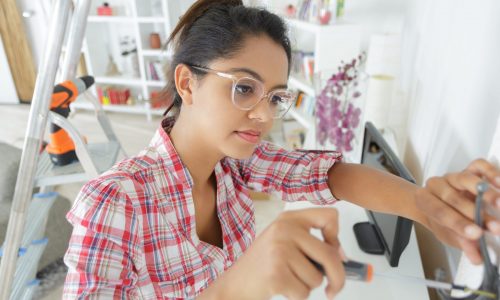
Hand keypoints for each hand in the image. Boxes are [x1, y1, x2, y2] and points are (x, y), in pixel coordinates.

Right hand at [203, 208, 345, 299]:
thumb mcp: (283, 241)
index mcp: (288, 219)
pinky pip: (304, 292)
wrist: (234, 284)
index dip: (337, 237)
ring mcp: (279, 251)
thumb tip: (342, 256)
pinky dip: (297, 296)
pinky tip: (281, 288)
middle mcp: (284, 230)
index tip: (334, 252)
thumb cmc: (261, 265)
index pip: (329, 216)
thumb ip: (310, 243)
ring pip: (317, 277)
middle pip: (330, 255)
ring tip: (287, 279)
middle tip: (333, 288)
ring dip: (307, 286)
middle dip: (337, 277)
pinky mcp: (276, 274)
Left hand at [414, 159, 499, 263]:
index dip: (458, 224)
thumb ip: (462, 244)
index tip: (476, 234)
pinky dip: (491, 173)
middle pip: (453, 197)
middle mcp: (437, 185)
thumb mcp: (447, 234)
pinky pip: (479, 166)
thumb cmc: (441, 220)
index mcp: (424, 200)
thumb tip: (477, 257)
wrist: (437, 204)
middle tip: (494, 227)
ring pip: (466, 178)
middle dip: (476, 214)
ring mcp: (453, 176)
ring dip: (486, 194)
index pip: (439, 212)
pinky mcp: (468, 169)